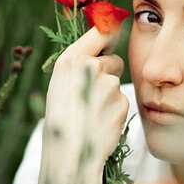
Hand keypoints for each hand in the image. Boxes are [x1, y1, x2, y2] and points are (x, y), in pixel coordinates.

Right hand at [42, 27, 128, 177]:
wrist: (68, 152)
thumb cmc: (61, 118)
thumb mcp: (62, 83)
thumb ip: (81, 63)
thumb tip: (104, 41)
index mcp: (71, 60)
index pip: (101, 31)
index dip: (110, 31)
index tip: (114, 30)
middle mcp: (91, 67)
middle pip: (114, 60)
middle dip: (108, 73)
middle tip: (90, 94)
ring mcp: (108, 84)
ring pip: (117, 83)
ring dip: (109, 95)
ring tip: (92, 112)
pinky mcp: (121, 102)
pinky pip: (122, 101)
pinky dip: (114, 111)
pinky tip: (100, 122)